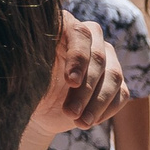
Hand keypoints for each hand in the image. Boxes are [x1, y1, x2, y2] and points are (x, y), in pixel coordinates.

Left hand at [34, 13, 126, 136]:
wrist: (40, 110)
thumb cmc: (29, 86)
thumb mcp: (27, 74)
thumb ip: (37, 60)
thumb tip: (41, 53)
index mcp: (65, 27)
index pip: (80, 34)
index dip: (78, 58)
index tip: (71, 82)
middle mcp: (90, 39)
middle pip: (99, 58)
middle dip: (86, 89)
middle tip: (70, 112)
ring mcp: (107, 59)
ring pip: (113, 77)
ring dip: (97, 103)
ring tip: (79, 122)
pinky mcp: (116, 82)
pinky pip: (121, 94)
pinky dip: (106, 110)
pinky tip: (87, 121)